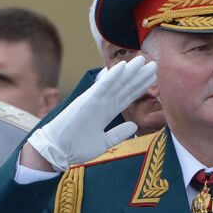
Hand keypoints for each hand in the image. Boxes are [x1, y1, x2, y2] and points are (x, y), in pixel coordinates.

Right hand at [23, 55, 156, 170]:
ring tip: (143, 60)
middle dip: (139, 76)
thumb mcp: (103, 142)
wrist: (58, 151)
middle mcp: (102, 104)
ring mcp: (96, 101)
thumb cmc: (76, 148)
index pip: (126, 96)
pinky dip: (113, 76)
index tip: (152, 78)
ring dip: (129, 72)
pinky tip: (123, 66)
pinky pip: (102, 86)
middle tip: (154, 64)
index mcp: (106, 113)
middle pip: (125, 87)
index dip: (139, 87)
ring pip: (116, 83)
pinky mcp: (88, 101)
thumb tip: (134, 125)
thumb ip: (118, 134)